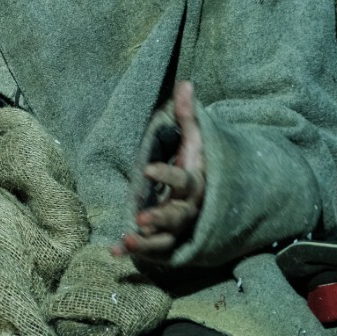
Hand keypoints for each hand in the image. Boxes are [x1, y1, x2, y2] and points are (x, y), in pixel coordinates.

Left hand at [114, 80, 206, 258]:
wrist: (221, 198)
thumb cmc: (202, 165)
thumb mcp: (198, 141)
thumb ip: (189, 116)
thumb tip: (186, 82)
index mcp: (196, 184)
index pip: (184, 180)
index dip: (167, 174)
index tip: (148, 168)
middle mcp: (190, 209)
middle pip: (178, 216)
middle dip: (160, 218)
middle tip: (141, 219)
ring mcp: (181, 228)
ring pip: (167, 239)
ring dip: (148, 242)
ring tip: (127, 238)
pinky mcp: (172, 240)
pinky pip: (156, 251)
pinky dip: (137, 253)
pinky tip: (115, 252)